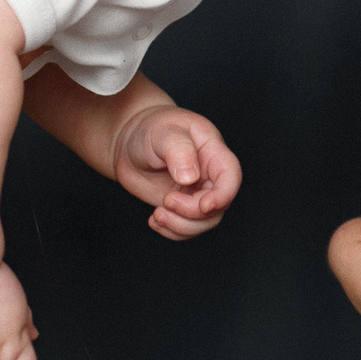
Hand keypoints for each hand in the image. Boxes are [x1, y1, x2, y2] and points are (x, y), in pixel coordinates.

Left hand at [113, 106, 241, 237]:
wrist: (130, 140)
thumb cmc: (151, 128)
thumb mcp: (164, 132)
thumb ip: (179, 151)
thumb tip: (190, 177)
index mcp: (212, 152)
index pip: (230, 177)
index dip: (223, 196)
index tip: (203, 206)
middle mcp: (209, 175)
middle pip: (218, 206)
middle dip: (192, 212)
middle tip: (165, 201)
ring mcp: (196, 193)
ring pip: (204, 222)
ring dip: (181, 226)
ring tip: (157, 215)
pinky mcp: (182, 206)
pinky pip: (186, 228)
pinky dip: (172, 231)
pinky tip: (155, 220)